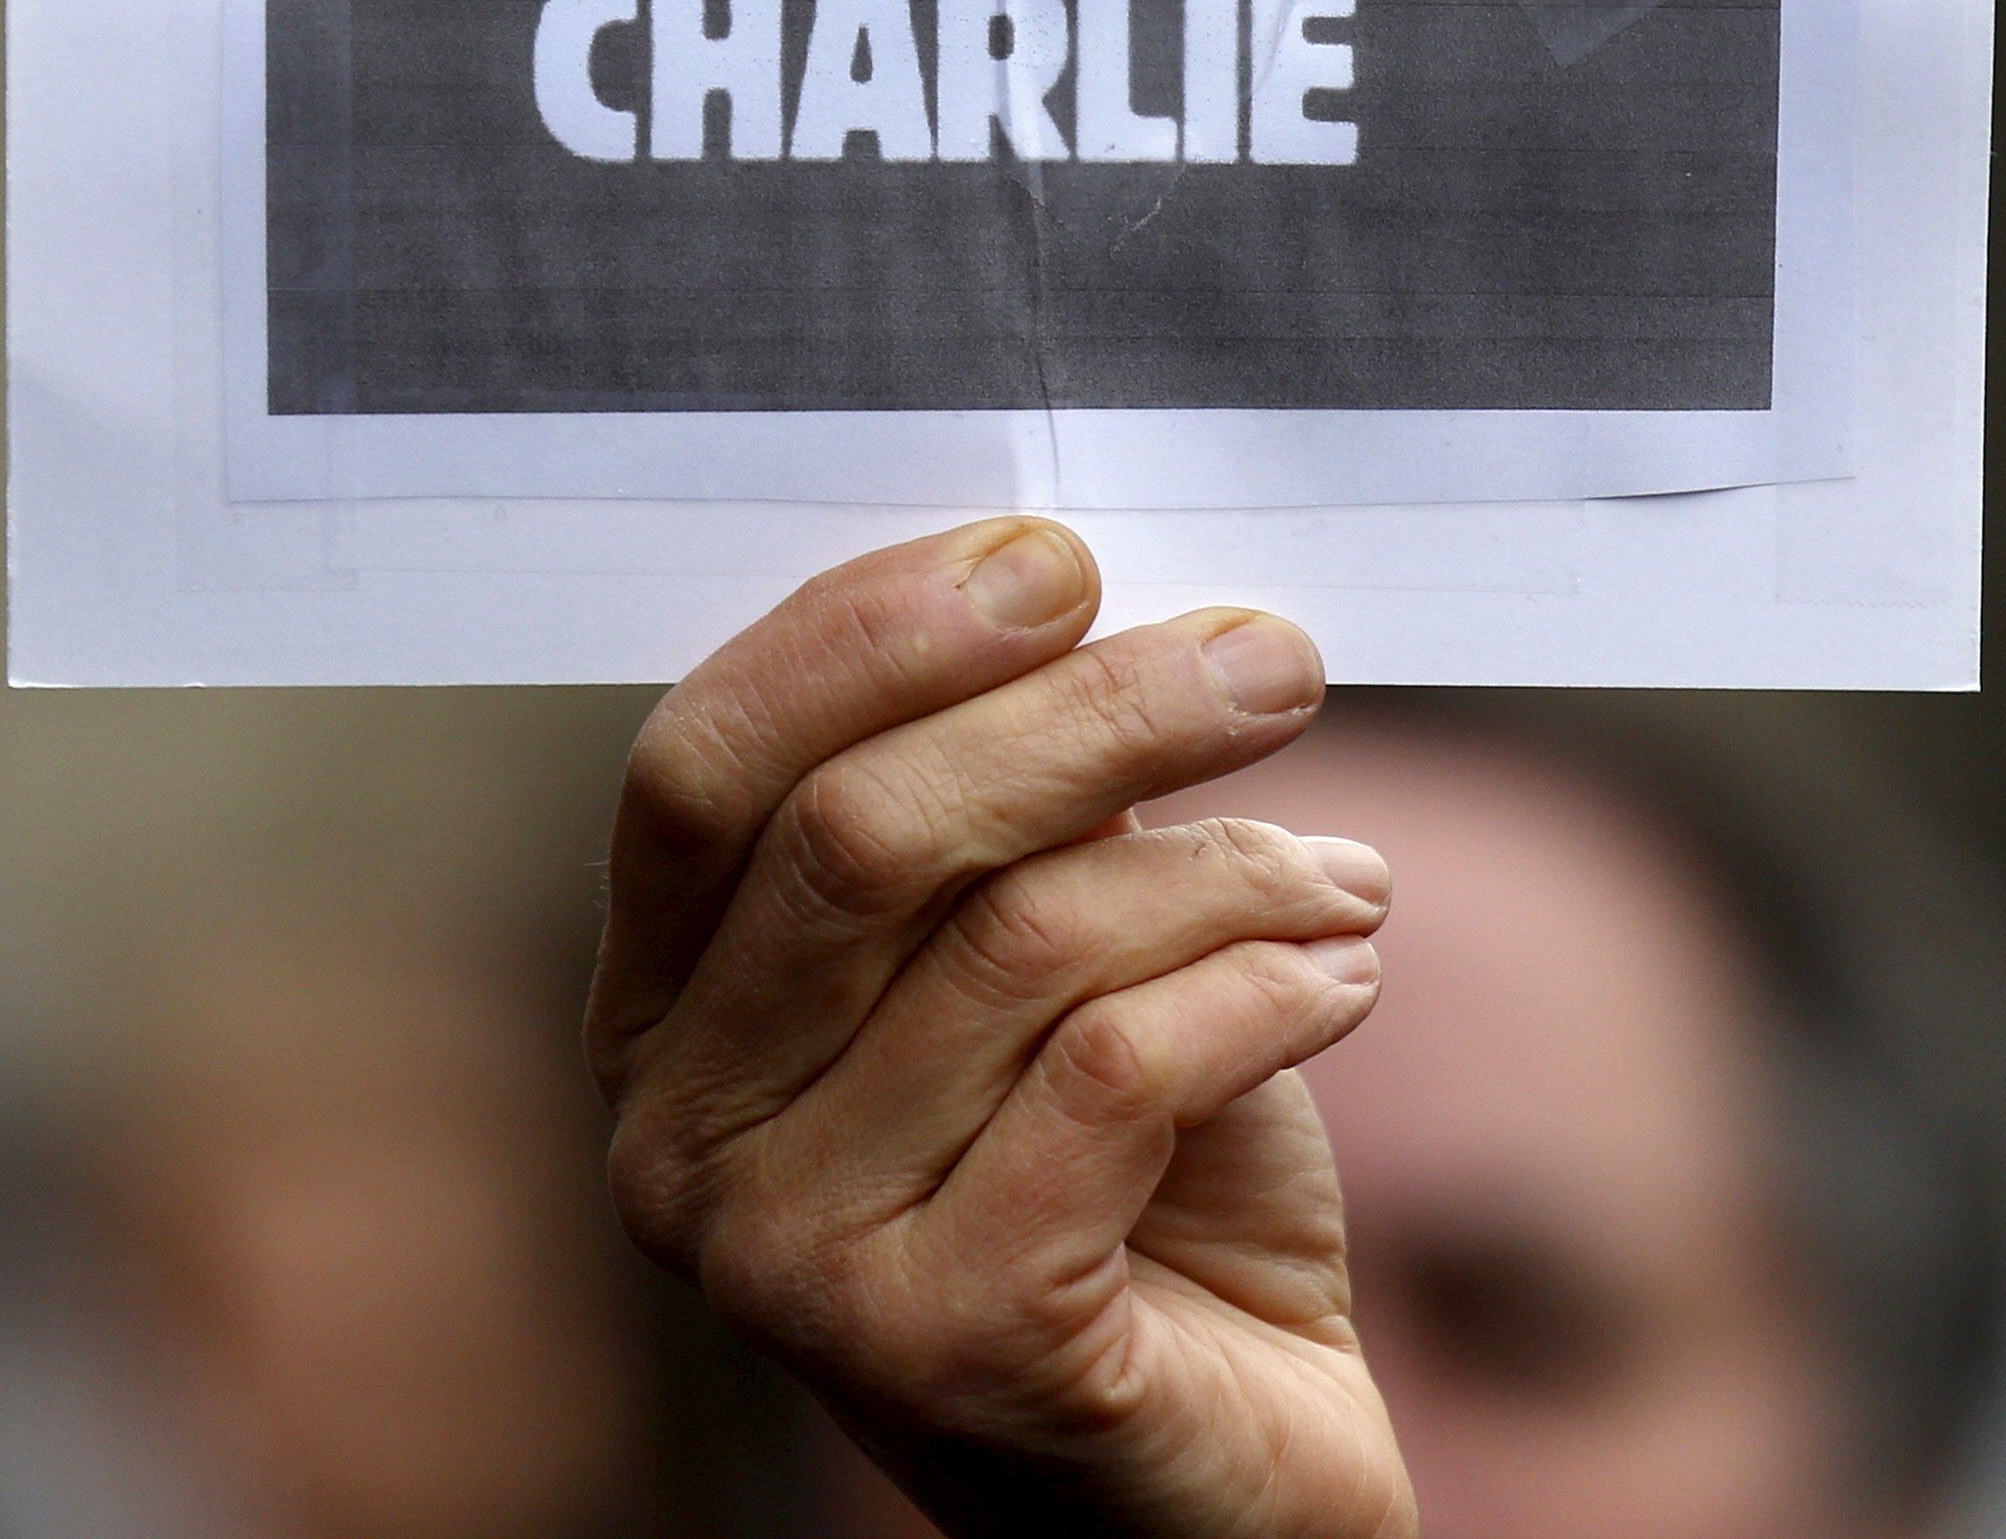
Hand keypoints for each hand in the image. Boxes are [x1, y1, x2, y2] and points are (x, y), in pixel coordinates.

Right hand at [584, 519, 1414, 1538]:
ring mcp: (787, 1264)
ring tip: (1344, 876)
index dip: (870, 635)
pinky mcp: (943, 1343)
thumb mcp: (1043, 963)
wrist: (1222, 1482)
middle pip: (861, 835)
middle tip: (1269, 661)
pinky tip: (1344, 975)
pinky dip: (1266, 985)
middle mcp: (675, 1145)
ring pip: (1021, 943)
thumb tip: (1080, 603)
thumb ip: (1011, 814)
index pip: (700, 768)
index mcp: (660, 1022)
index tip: (1057, 558)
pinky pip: (1123, 1067)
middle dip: (1091, 713)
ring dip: (1230, 867)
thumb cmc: (1131, 1192)